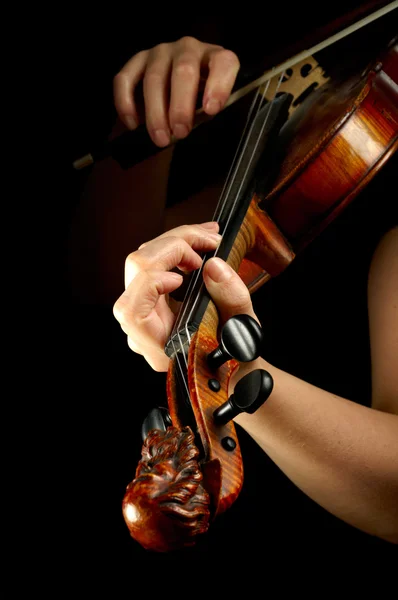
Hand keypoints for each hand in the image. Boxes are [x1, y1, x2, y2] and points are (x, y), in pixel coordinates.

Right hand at [113, 36, 239, 146]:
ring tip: (160, 139)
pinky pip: (125, 79)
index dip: (218, 85)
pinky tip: (132, 124)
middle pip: (184, 71)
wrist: (176, 94)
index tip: (211, 110)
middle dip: (181, 105)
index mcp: (215, 58)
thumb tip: (202, 121)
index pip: (223, 63)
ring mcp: (160, 52)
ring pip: (154, 78)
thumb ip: (210, 111)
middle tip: (181, 132)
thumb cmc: (199, 101)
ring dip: (156, 112)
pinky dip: (126, 103)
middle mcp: (188, 49)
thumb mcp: (211, 106)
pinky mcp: (137, 60)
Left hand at [113, 221, 257, 371]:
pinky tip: (197, 244)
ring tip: (207, 237)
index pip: (132, 312)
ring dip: (175, 242)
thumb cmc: (237, 354)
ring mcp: (144, 312)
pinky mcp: (150, 299)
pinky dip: (174, 249)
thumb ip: (232, 299)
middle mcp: (145, 330)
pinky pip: (151, 266)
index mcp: (161, 346)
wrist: (232, 363)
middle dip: (173, 246)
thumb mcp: (244, 329)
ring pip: (142, 264)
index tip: (181, 278)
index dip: (149, 285)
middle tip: (209, 241)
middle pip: (137, 274)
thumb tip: (213, 265)